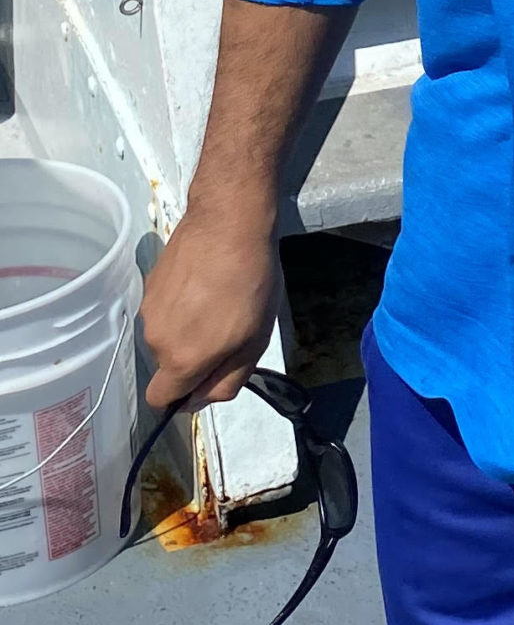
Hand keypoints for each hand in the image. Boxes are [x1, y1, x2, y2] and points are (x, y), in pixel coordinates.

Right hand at [140, 202, 280, 411]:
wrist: (229, 222)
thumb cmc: (250, 283)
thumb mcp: (254, 341)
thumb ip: (226, 381)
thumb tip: (198, 402)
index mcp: (180, 359)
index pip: (160, 400)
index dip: (183, 395)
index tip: (208, 374)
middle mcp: (155, 339)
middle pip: (168, 365)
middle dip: (192, 356)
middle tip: (225, 327)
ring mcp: (148, 308)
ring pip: (166, 335)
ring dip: (187, 327)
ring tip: (217, 299)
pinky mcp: (148, 283)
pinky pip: (164, 309)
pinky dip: (180, 304)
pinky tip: (204, 281)